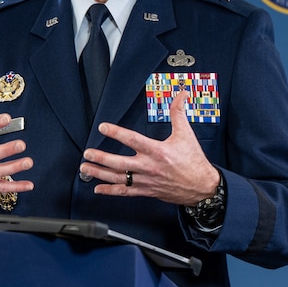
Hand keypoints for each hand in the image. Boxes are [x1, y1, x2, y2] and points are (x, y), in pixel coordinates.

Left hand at [80, 91, 219, 204]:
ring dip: (100, 174)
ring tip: (85, 169)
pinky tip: (98, 189)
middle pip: (119, 163)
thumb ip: (179, 113)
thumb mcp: (187, 134)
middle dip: (101, 158)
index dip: (116, 133)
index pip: (132, 140)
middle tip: (87, 153)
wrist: (202, 187)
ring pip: (118, 178)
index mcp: (158, 151)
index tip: (103, 127)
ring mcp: (146, 181)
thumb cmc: (194, 162)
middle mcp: (149, 167)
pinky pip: (126, 192)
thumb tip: (180, 95)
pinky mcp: (147, 191)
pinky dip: (111, 191)